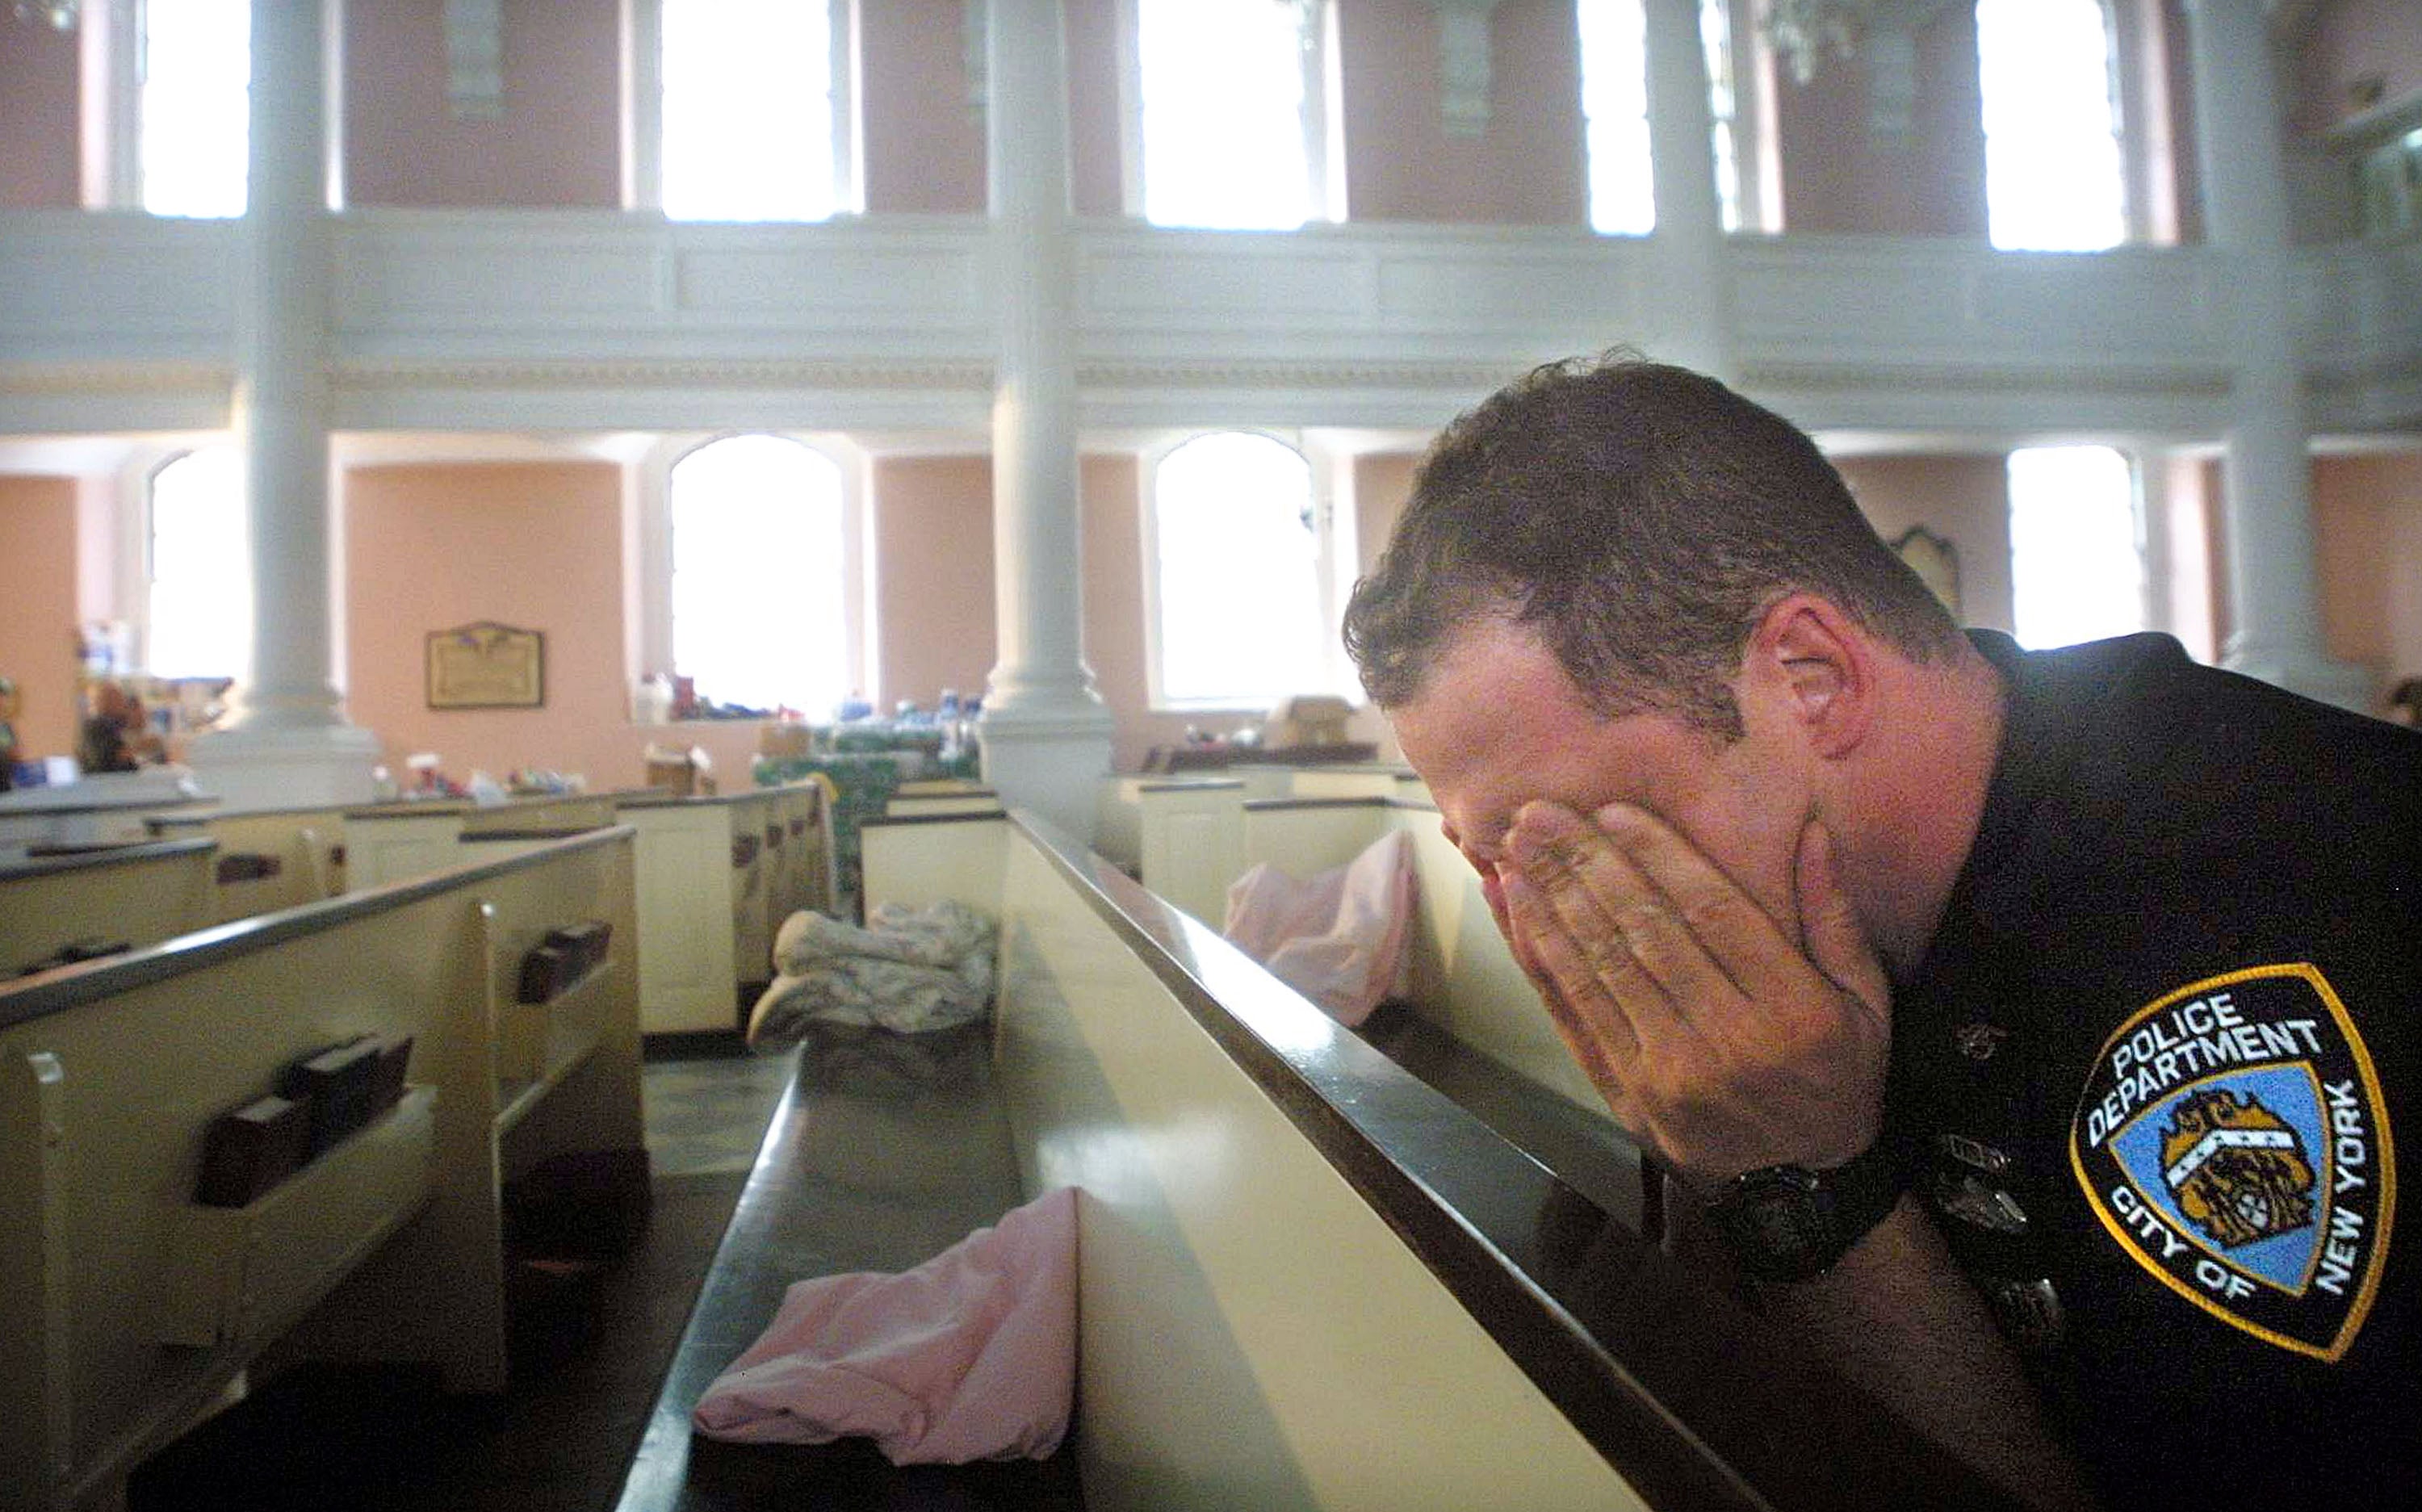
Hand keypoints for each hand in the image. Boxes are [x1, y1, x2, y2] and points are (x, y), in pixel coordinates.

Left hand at [1499, 800, 1890, 1189]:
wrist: (1798, 1189)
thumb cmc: (1837, 1078)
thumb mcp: (1866, 1001)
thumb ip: (1833, 916)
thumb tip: (1808, 830)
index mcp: (1791, 1009)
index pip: (1712, 914)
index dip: (1658, 857)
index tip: (1612, 810)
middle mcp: (1725, 1039)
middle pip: (1644, 933)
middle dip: (1586, 865)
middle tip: (1539, 813)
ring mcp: (1668, 1072)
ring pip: (1600, 969)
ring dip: (1550, 903)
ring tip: (1514, 848)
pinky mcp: (1627, 1093)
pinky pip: (1574, 1014)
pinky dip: (1539, 959)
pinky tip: (1513, 913)